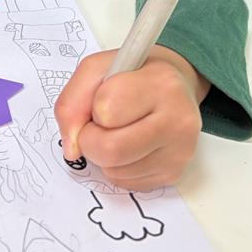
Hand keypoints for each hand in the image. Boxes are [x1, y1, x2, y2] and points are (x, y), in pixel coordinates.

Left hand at [54, 46, 209, 190]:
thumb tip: (72, 149)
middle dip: (90, 139)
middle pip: (110, 150)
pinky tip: (130, 144)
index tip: (102, 98)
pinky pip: (126, 182)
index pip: (106, 109)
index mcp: (160, 82)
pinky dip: (117, 167)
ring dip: (103, 155)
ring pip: (115, 171)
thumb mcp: (97, 69)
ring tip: (118, 130)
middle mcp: (178, 118)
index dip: (92, 107)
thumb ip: (72, 101)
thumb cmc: (132, 75)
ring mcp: (179, 151)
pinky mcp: (174, 173)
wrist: (173, 86)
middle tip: (97, 124)